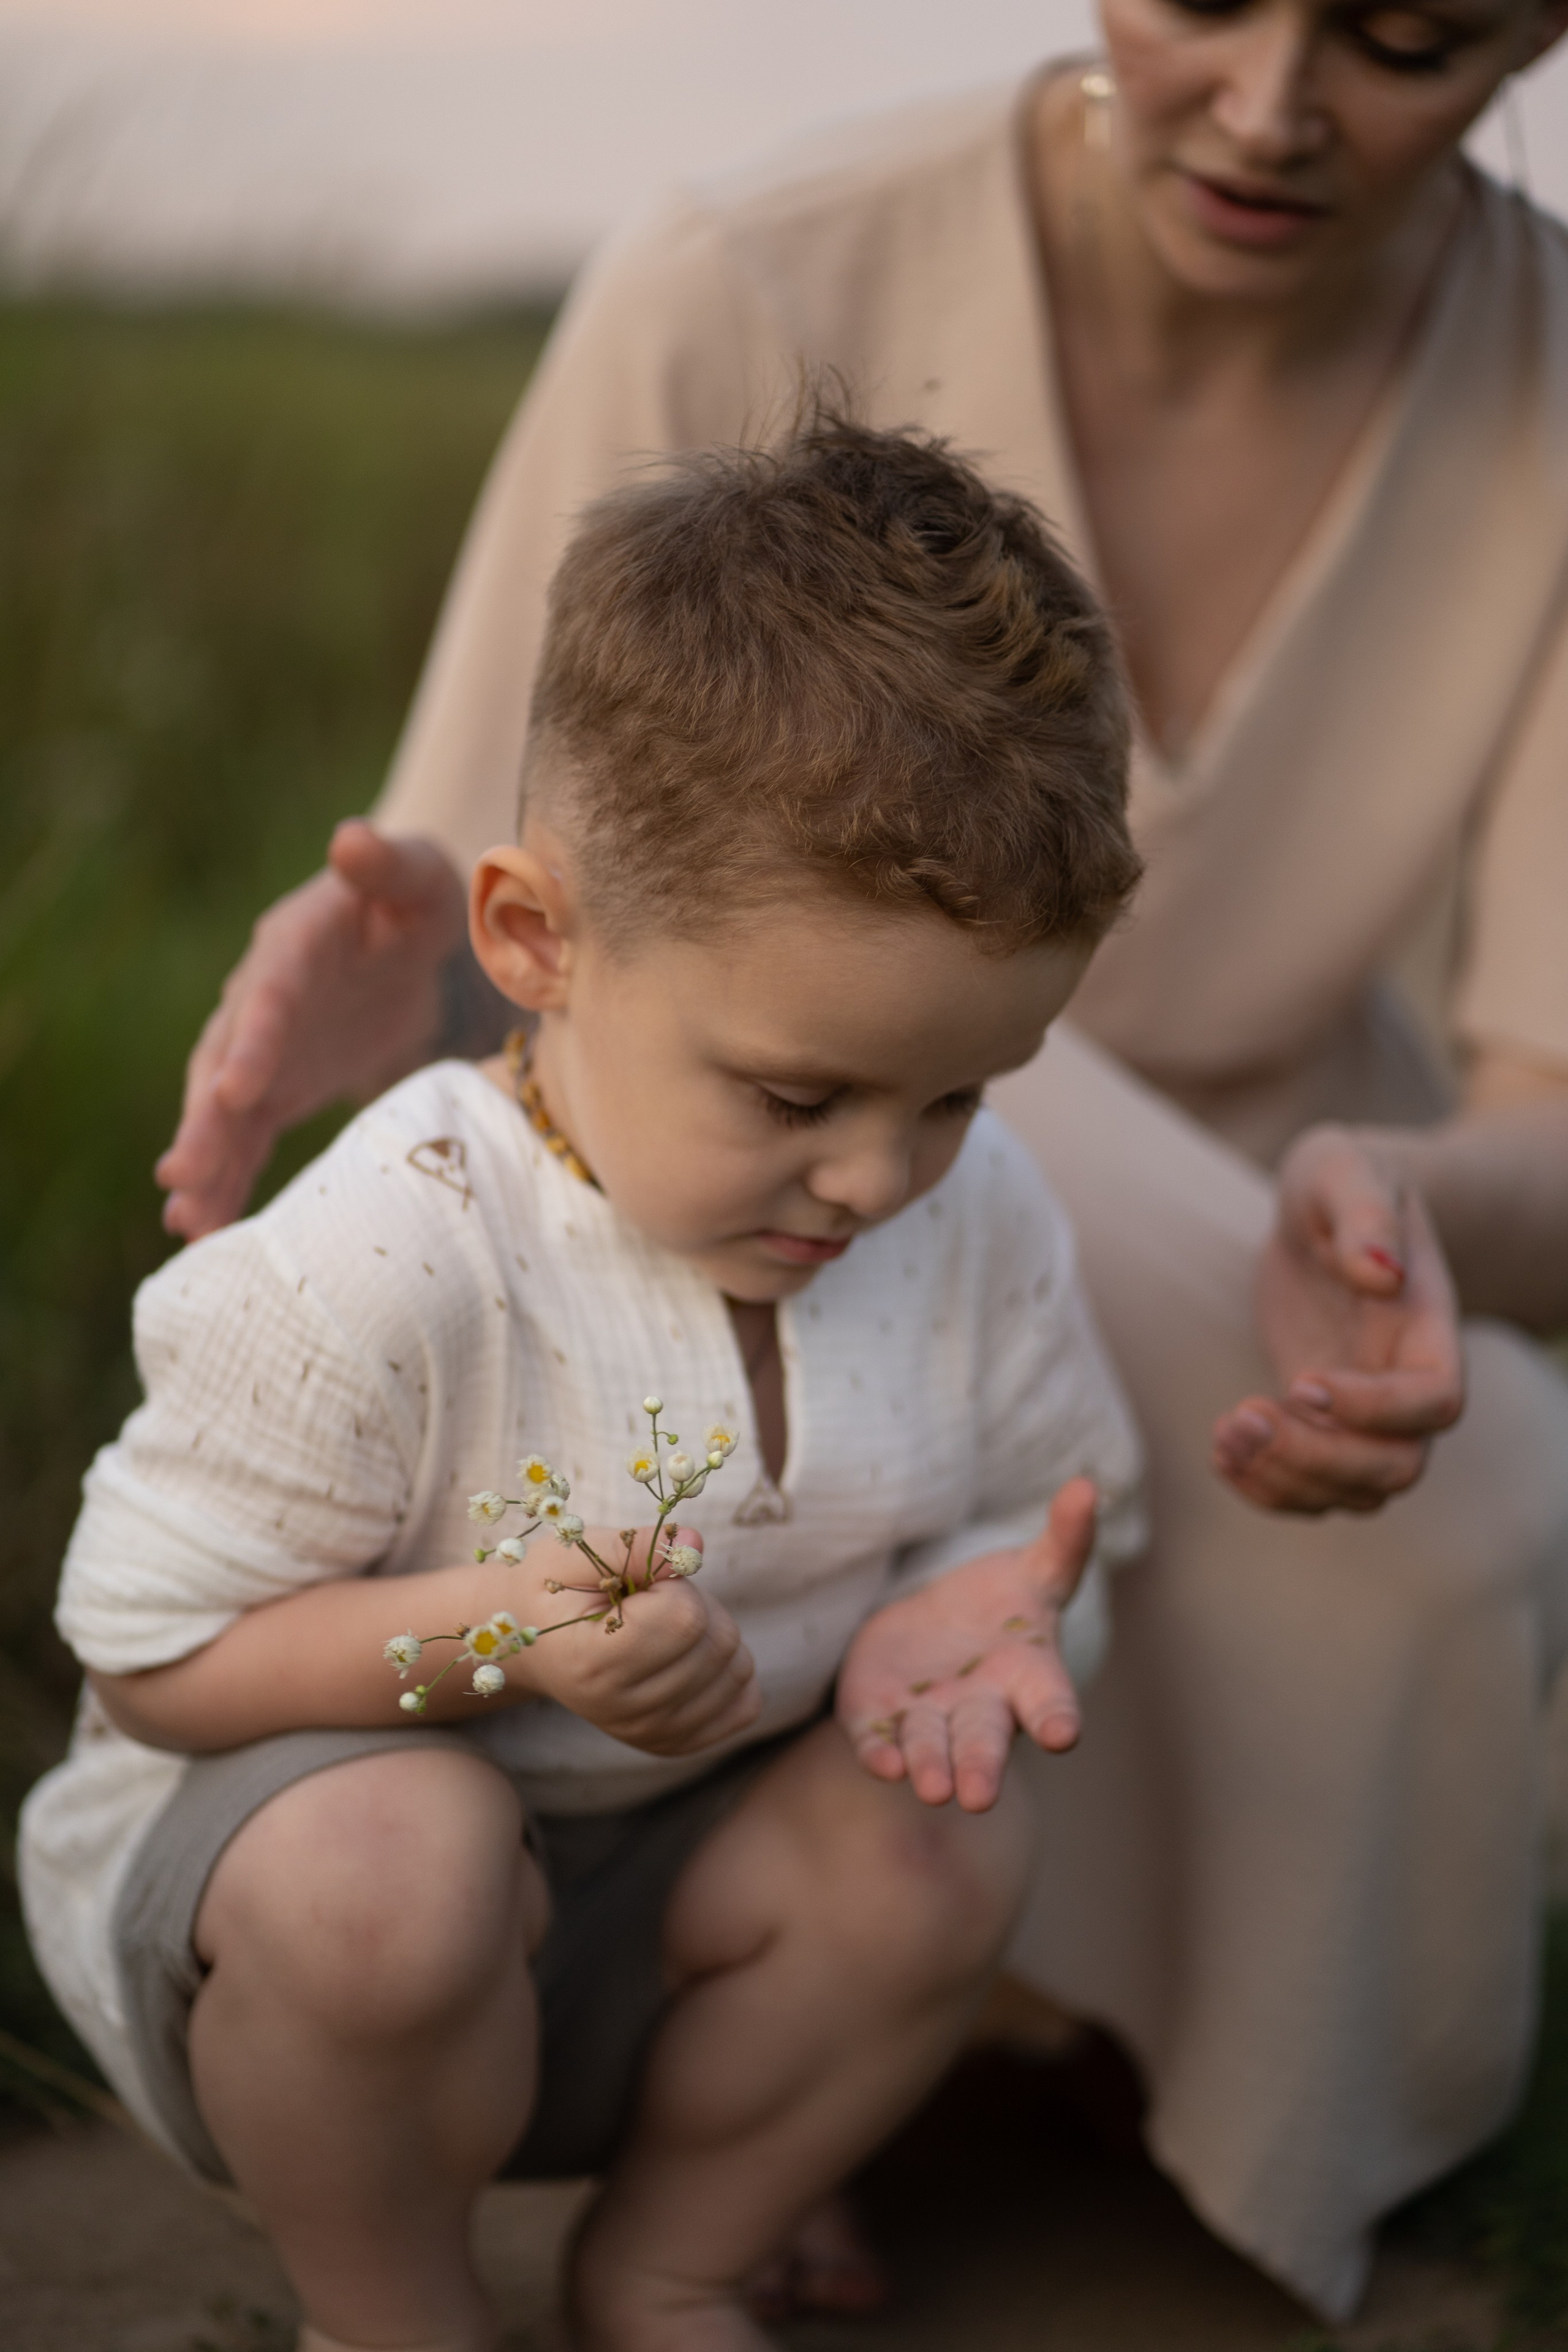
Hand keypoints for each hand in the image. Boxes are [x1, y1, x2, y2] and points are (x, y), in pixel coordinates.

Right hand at [156, 821, 469, 1240]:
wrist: (420, 938)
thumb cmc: (422, 897)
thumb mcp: (420, 873)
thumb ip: (386, 863)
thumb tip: (351, 837)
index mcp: (293, 945)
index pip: (269, 995)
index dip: (252, 1041)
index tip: (236, 1090)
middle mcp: (263, 1001)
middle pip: (224, 1063)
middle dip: (205, 1122)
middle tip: (181, 1177)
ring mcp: (265, 1051)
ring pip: (224, 1113)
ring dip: (206, 1164)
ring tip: (186, 1222)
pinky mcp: (279, 1089)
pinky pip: (246, 1139)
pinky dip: (227, 1181)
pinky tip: (205, 1231)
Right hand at [512, 1524, 761, 1757]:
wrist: (535, 1647)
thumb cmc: (553, 1591)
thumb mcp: (574, 1553)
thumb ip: (634, 1546)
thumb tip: (695, 1544)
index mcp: (592, 1663)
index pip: (685, 1617)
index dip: (673, 1583)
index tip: (638, 1586)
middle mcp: (622, 1711)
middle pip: (719, 1643)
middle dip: (697, 1604)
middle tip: (652, 1603)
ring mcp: (650, 1734)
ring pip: (739, 1670)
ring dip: (713, 1633)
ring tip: (664, 1628)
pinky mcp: (675, 1743)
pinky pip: (745, 1705)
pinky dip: (730, 1671)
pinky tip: (689, 1656)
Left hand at [837, 1480, 1096, 1812]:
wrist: (938, 1628)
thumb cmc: (1004, 1606)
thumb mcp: (1036, 1569)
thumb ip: (1065, 1539)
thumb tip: (1088, 1487)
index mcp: (1029, 1676)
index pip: (1049, 1702)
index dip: (1056, 1717)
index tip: (1064, 1734)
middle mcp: (983, 1708)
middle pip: (985, 1739)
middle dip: (981, 1765)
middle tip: (977, 1795)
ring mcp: (930, 1717)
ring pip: (931, 1747)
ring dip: (930, 1766)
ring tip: (930, 1788)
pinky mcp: (879, 1715)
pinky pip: (880, 1740)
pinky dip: (881, 1753)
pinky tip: (883, 1765)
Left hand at [1213, 1125, 1463, 1514]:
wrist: (1321, 1210)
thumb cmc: (1339, 1180)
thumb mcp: (1344, 1172)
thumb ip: (1365, 1215)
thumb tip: (1379, 1272)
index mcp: (1430, 1331)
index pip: (1434, 1401)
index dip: (1375, 1409)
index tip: (1303, 1380)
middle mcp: (1407, 1384)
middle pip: (1395, 1468)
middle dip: (1318, 1459)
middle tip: (1243, 1414)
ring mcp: (1365, 1414)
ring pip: (1354, 1493)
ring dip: (1284, 1480)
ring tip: (1223, 1433)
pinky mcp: (1320, 1424)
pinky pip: (1311, 1488)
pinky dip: (1265, 1487)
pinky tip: (1218, 1450)